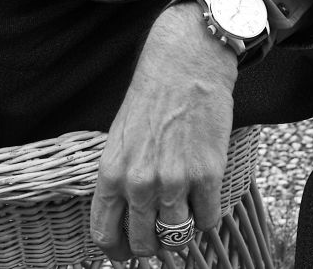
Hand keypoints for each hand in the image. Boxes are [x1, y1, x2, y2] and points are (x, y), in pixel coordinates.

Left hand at [90, 3, 237, 260]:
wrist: (185, 62)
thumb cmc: (151, 97)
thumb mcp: (121, 137)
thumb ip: (122, 179)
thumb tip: (129, 218)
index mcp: (112, 172)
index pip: (105, 234)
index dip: (118, 251)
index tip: (128, 253)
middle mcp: (140, 182)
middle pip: (143, 244)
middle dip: (152, 246)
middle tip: (161, 236)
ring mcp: (174, 181)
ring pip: (176, 237)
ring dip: (180, 233)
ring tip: (183, 215)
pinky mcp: (207, 175)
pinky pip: (207, 220)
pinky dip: (206, 216)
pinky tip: (203, 197)